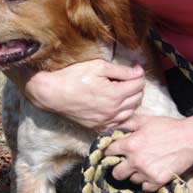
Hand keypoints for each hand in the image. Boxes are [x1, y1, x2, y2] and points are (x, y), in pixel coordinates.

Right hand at [6, 59, 144, 128]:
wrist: (53, 93)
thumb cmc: (74, 76)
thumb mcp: (99, 66)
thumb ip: (122, 70)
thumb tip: (139, 72)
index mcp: (115, 94)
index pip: (139, 84)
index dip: (138, 74)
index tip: (133, 68)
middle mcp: (113, 110)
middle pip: (137, 98)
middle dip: (136, 86)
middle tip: (127, 78)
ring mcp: (105, 120)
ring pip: (131, 112)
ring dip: (131, 100)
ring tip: (122, 90)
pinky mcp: (98, 126)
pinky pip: (119, 123)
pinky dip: (122, 114)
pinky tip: (116, 106)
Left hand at [108, 115, 192, 191]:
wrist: (190, 139)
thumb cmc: (167, 127)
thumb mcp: (145, 120)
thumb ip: (126, 124)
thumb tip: (112, 129)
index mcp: (130, 144)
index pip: (109, 152)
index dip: (110, 152)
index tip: (113, 153)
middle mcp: (136, 161)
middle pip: (116, 173)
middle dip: (119, 168)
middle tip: (126, 164)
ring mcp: (147, 173)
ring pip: (132, 180)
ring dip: (135, 174)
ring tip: (144, 165)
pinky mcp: (158, 181)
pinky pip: (145, 187)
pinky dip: (147, 182)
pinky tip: (151, 172)